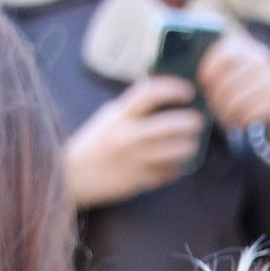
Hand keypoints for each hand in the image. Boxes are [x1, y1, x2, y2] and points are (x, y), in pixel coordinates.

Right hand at [63, 76, 206, 209]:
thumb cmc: (93, 144)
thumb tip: (161, 96)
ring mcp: (135, 160)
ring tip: (191, 143)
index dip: (172, 88)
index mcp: (120, 116)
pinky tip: (177, 164)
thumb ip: (132, 109)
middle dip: (190, 122)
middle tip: (199, 121)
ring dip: (188, 146)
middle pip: (169, 125)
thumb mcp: (109, 118)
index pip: (149, 93)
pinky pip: (167, 174)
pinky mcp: (138, 182)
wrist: (71, 176)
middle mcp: (128, 136)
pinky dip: (176, 168)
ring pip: (173, 151)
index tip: (187, 90)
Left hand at [197, 31, 269, 148]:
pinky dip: (241, 122)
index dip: (207, 72)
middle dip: (215, 100)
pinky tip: (241, 123)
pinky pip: (249, 114)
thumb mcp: (240, 73)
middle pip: (225, 82)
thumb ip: (220, 71)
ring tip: (227, 119)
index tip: (205, 86)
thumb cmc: (253, 92)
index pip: (221, 55)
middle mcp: (260, 60)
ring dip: (227, 115)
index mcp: (247, 48)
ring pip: (235, 102)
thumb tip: (197, 81)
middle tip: (215, 109)